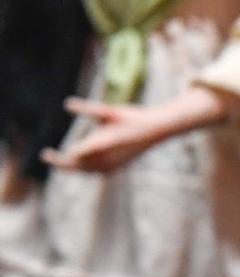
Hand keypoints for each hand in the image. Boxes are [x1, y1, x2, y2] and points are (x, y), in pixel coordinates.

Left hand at [43, 90, 229, 173]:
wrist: (156, 129)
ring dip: (74, 168)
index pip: (73, 155)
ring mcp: (114, 164)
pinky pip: (97, 172)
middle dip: (62, 164)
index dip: (58, 157)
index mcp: (101, 143)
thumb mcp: (109, 111)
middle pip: (77, 167)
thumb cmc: (132, 117)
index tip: (45, 154)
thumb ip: (87, 110)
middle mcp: (106, 157)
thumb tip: (66, 103)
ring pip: (87, 171)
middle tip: (47, 157)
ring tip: (62, 163)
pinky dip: (87, 170)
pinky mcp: (119, 166)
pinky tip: (83, 166)